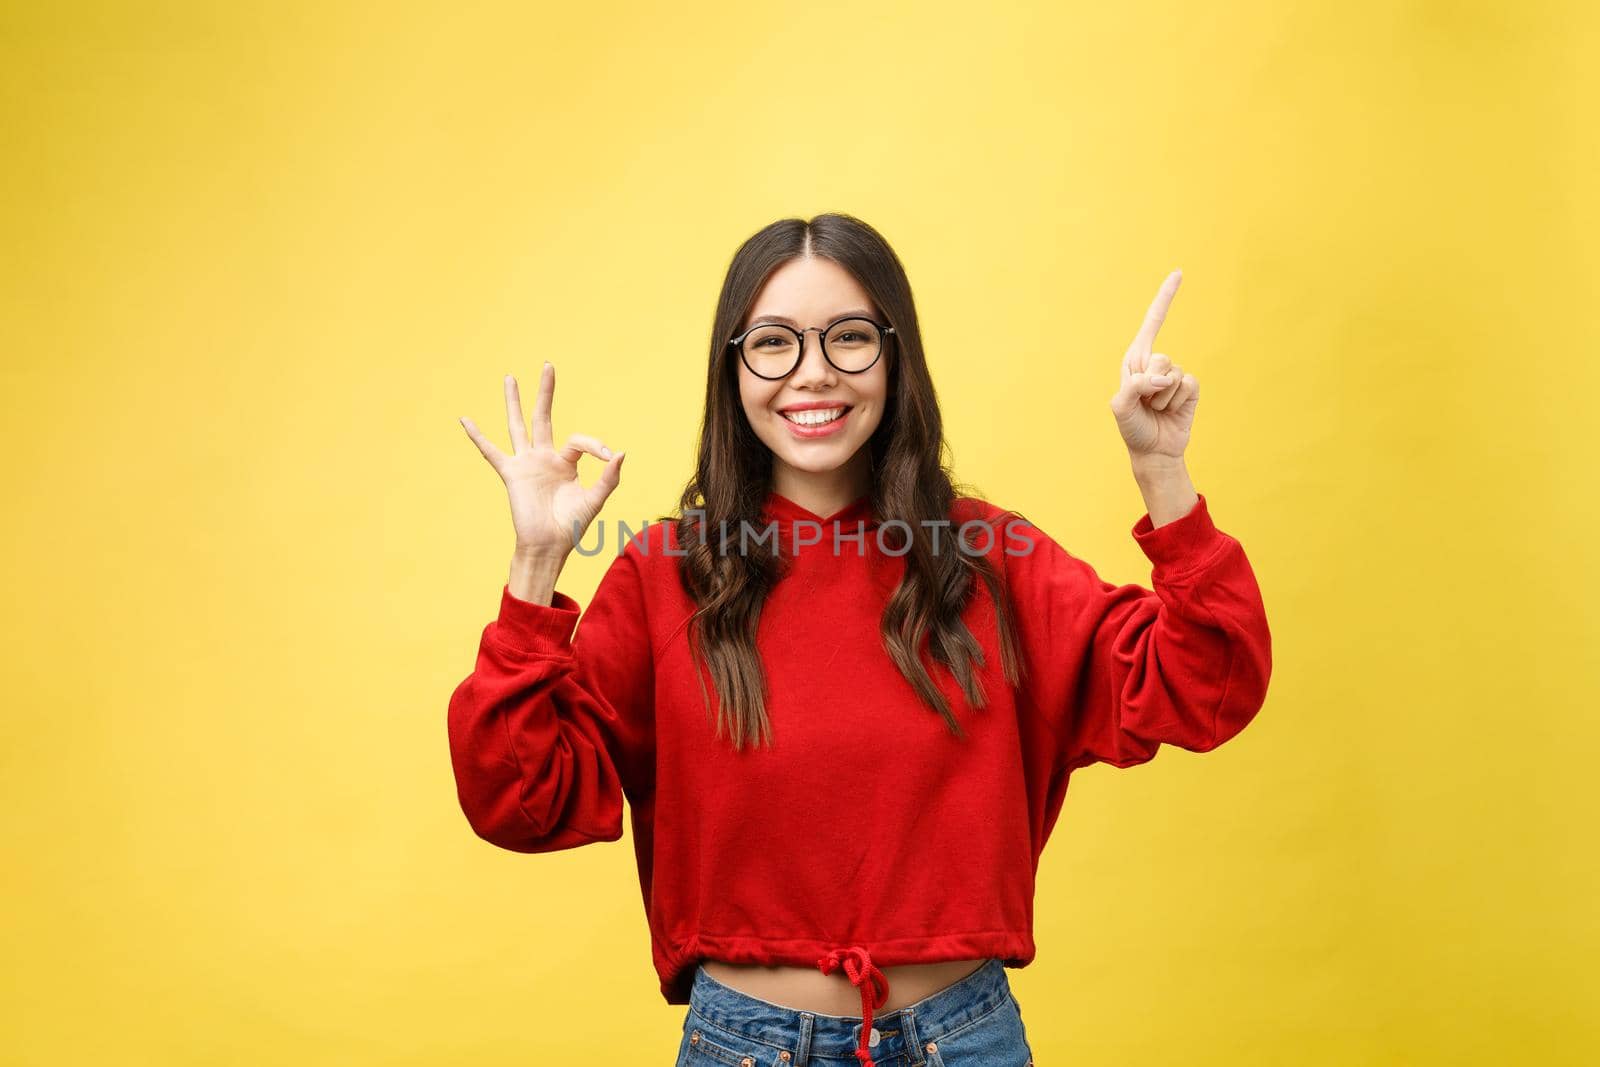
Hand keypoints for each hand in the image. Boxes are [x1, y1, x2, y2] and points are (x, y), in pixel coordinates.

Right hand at [459, 363, 624, 557]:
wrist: (549, 546)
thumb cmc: (571, 526)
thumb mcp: (595, 499)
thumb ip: (609, 477)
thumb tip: (621, 453)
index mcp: (566, 463)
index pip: (579, 440)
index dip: (595, 444)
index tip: (608, 456)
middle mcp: (545, 458)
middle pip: (544, 417)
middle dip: (545, 392)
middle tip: (548, 366)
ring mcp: (526, 463)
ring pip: (518, 425)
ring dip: (514, 401)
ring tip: (510, 378)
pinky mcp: (511, 474)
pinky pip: (491, 452)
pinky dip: (477, 436)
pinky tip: (465, 419)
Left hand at [1109, 270, 1198, 459]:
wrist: (1154, 451)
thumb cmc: (1133, 428)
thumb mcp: (1122, 408)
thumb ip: (1136, 386)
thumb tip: (1163, 377)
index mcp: (1135, 360)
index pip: (1153, 322)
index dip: (1165, 298)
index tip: (1178, 273)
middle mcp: (1155, 363)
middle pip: (1161, 359)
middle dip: (1151, 385)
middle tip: (1145, 403)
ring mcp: (1173, 376)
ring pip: (1174, 375)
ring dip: (1163, 399)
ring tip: (1155, 410)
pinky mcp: (1190, 389)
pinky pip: (1189, 385)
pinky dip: (1179, 402)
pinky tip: (1171, 411)